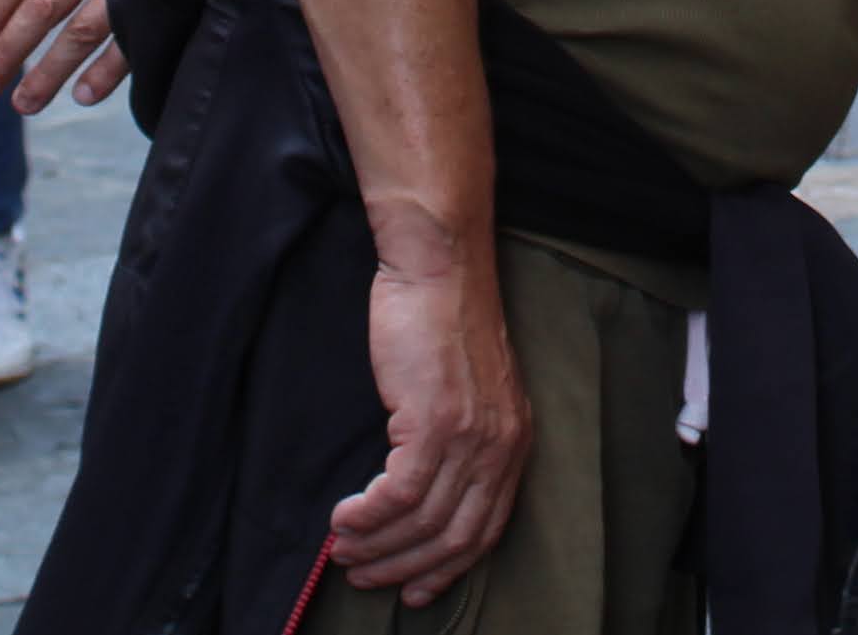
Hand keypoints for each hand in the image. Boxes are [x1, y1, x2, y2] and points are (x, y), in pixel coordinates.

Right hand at [326, 253, 531, 601]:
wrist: (438, 266)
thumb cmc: (442, 320)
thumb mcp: (470, 390)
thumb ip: (461, 441)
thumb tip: (422, 495)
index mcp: (514, 443)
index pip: (486, 530)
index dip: (448, 568)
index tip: (416, 591)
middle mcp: (501, 447)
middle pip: (456, 537)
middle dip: (407, 568)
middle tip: (366, 579)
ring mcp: (471, 436)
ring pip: (423, 521)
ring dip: (377, 546)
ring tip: (343, 551)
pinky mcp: (435, 421)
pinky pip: (399, 494)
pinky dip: (368, 516)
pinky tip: (343, 520)